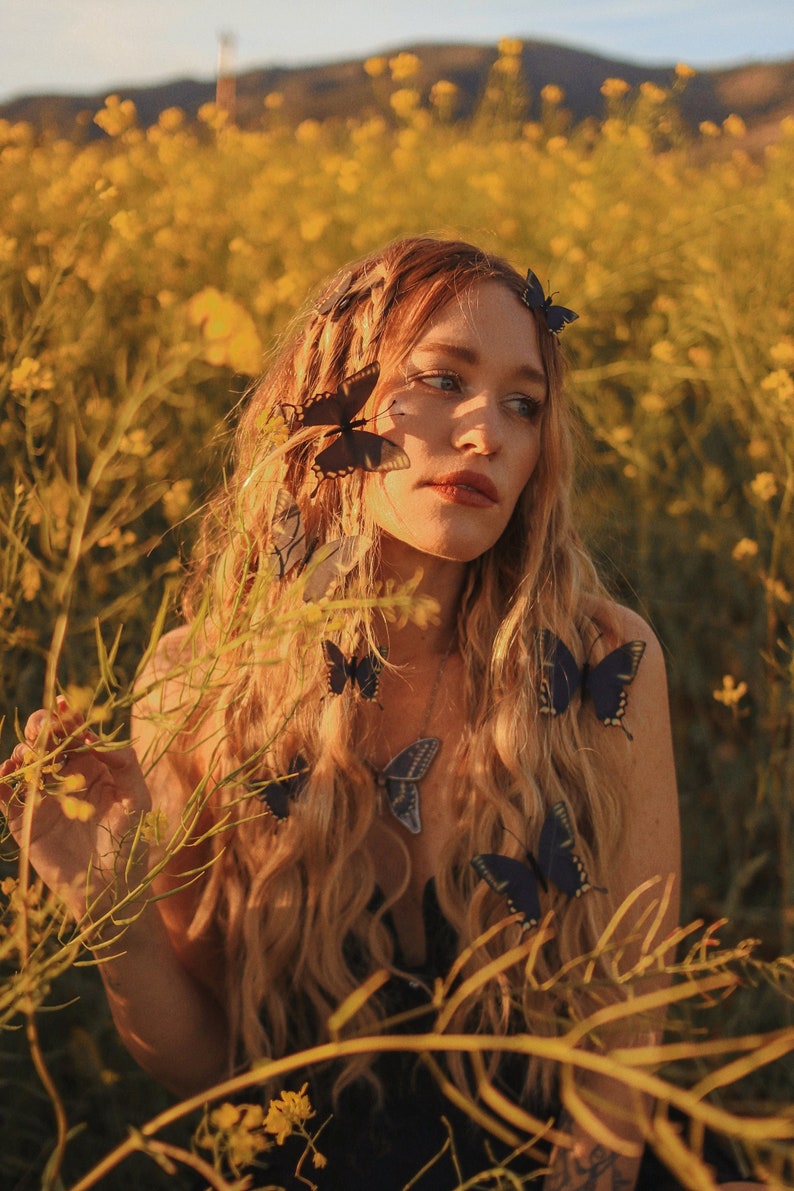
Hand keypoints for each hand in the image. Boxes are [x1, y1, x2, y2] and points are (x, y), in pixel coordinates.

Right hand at [0, 697, 153, 926]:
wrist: (109, 888)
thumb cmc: (129, 842)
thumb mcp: (137, 799)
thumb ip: (125, 764)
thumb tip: (97, 738)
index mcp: (92, 766)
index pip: (75, 733)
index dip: (68, 715)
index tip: (63, 703)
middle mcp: (65, 776)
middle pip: (45, 741)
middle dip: (40, 727)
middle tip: (42, 730)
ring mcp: (42, 797)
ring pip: (24, 763)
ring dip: (22, 752)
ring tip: (30, 757)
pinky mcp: (24, 821)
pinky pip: (5, 796)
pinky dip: (0, 781)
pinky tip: (5, 775)